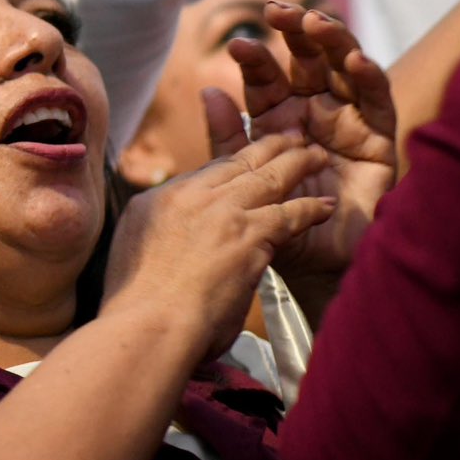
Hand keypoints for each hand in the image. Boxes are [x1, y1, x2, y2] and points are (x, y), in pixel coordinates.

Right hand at [103, 131, 333, 363]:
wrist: (150, 322)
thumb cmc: (137, 303)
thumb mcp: (132, 252)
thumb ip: (158, 234)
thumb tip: (173, 238)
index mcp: (158, 199)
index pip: (205, 172)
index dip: (234, 161)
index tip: (250, 158)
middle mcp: (190, 196)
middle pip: (238, 163)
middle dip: (268, 147)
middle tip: (291, 137)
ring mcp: (221, 213)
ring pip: (268, 179)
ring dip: (296, 165)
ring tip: (315, 157)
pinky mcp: (249, 237)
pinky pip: (289, 215)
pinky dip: (310, 209)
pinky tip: (327, 205)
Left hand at [209, 4, 395, 296]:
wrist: (310, 266)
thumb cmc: (273, 220)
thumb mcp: (242, 177)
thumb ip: (227, 137)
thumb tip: (207, 90)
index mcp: (275, 118)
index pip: (265, 78)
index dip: (254, 59)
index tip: (236, 43)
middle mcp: (313, 112)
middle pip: (306, 62)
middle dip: (293, 33)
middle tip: (278, 11)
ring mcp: (347, 122)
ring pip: (343, 70)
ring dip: (332, 43)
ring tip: (315, 23)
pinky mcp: (380, 139)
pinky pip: (379, 102)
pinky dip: (370, 77)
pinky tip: (356, 60)